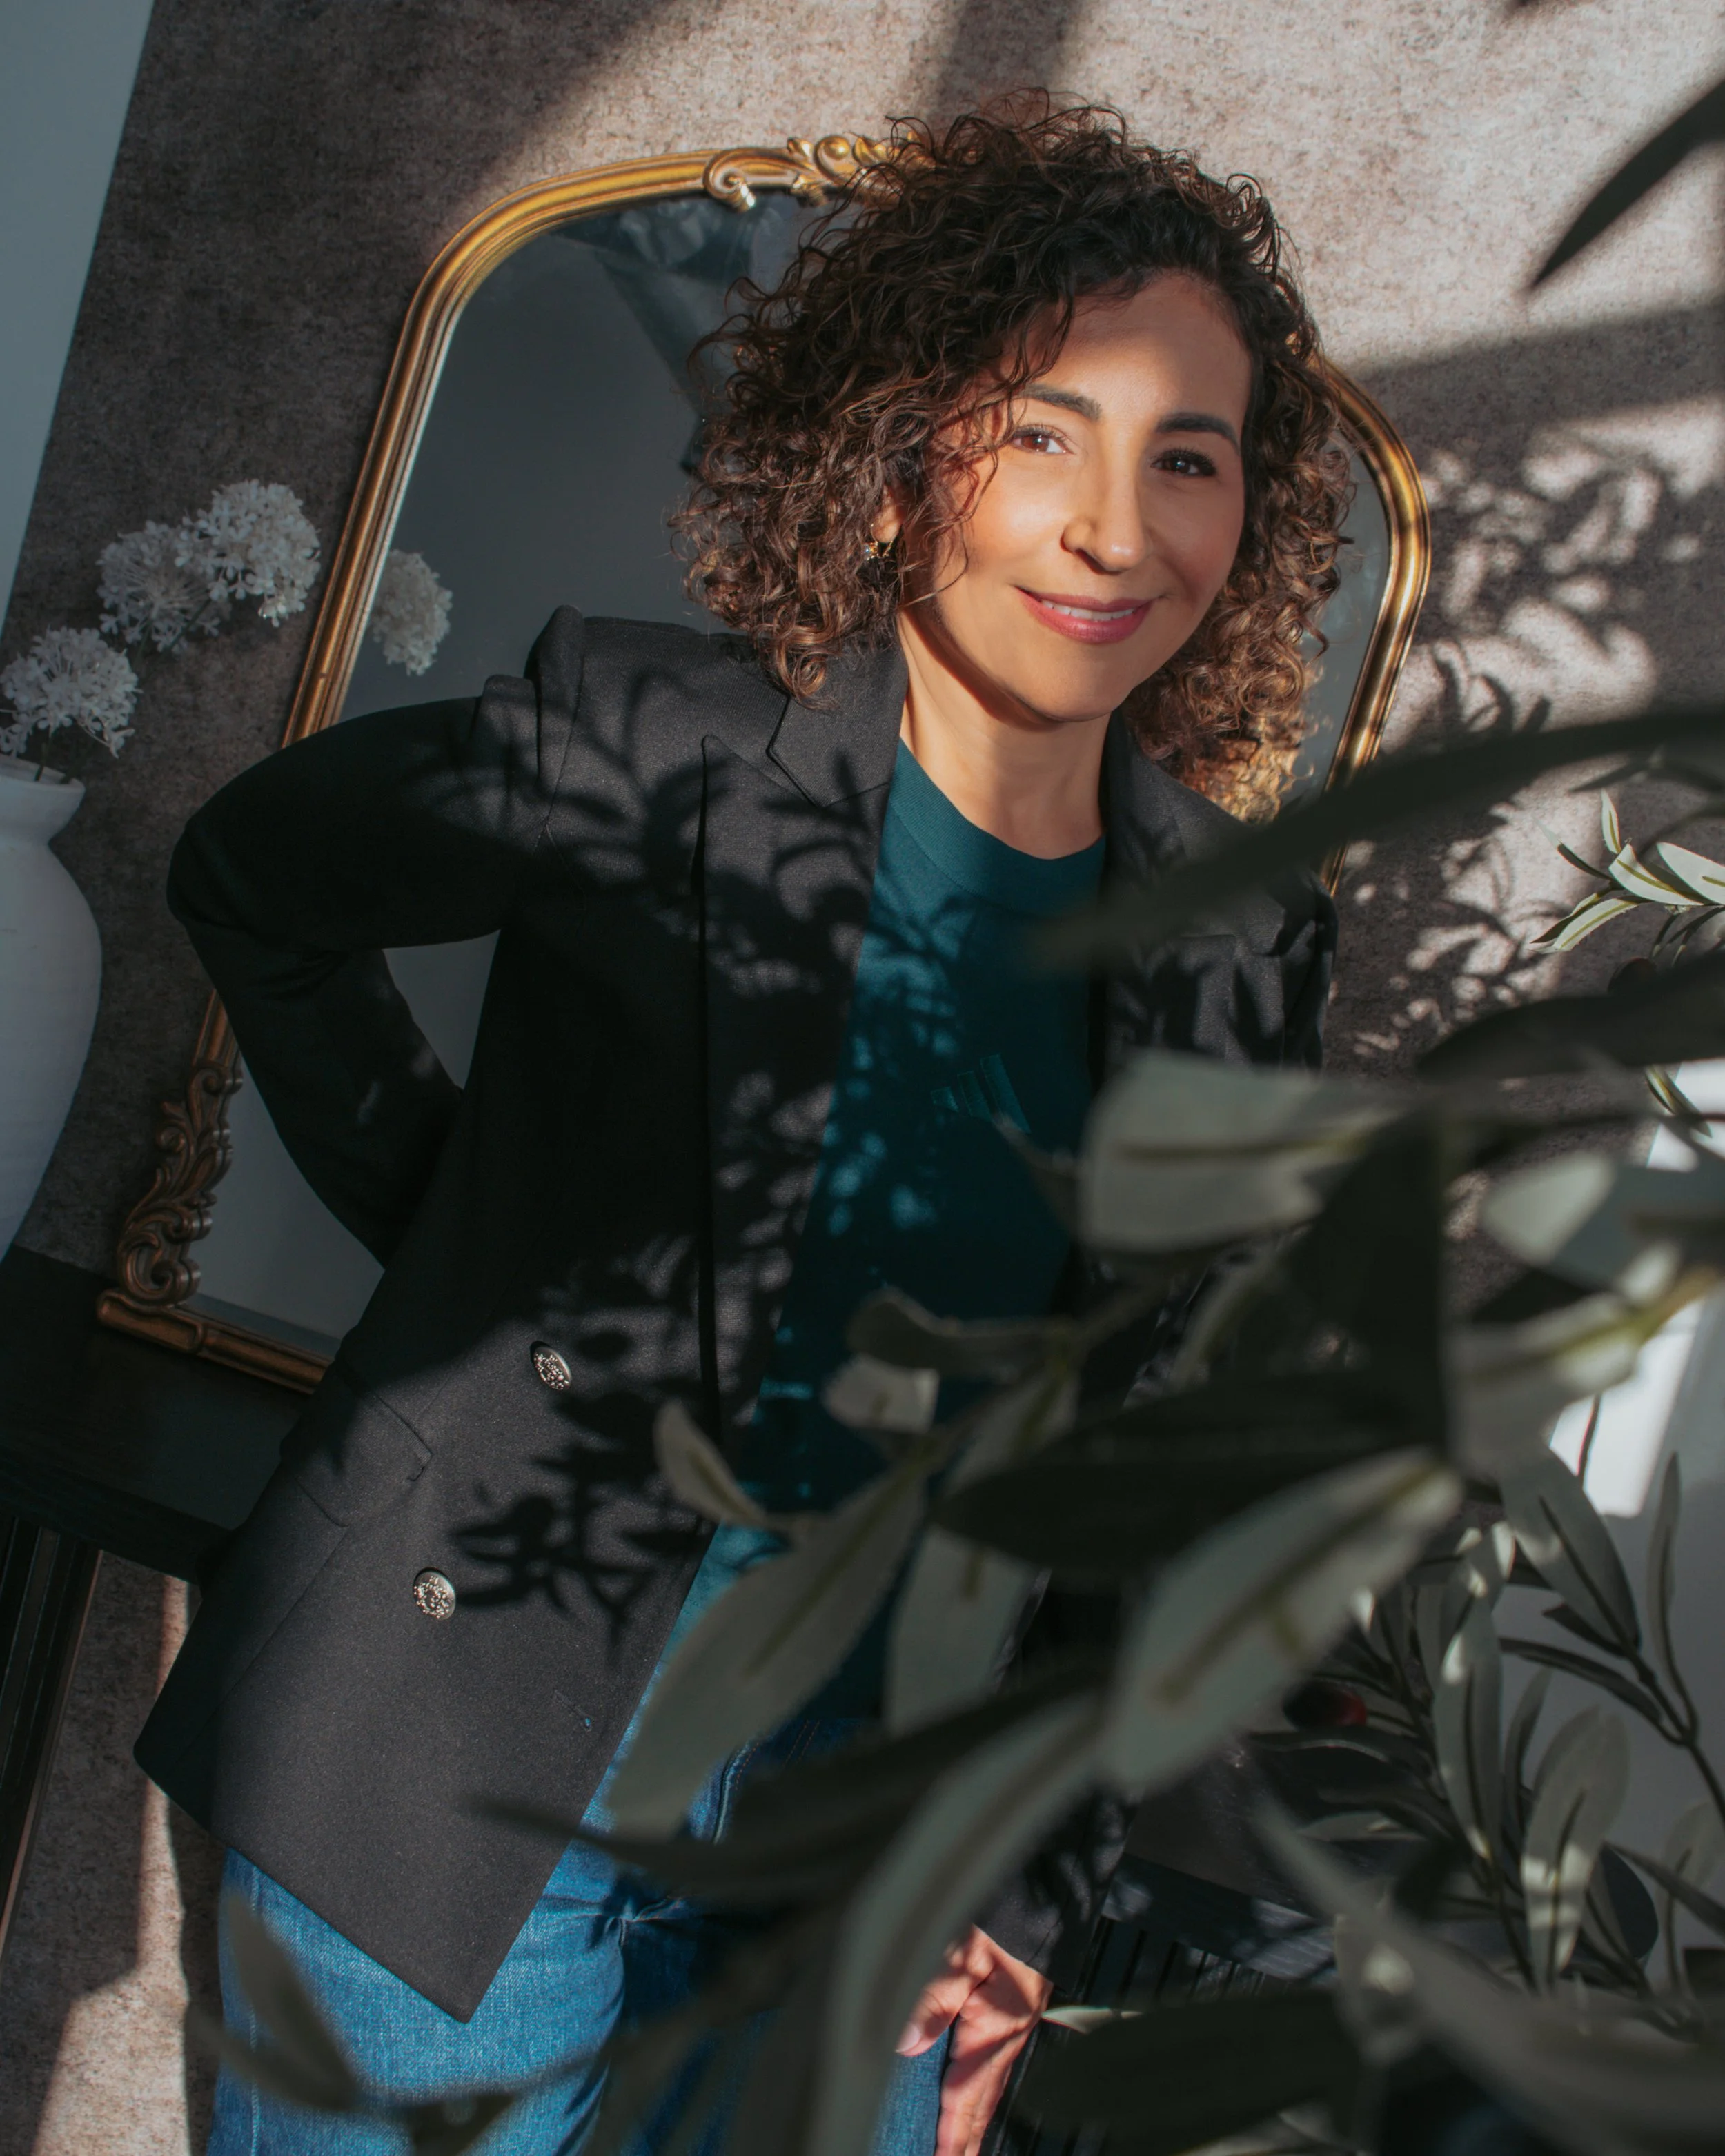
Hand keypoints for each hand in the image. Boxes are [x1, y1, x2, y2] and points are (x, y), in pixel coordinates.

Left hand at [897, 1925, 1052, 2155]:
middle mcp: (1005, 2038)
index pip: (965, 2095)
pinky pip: (992, 2069)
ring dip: (971, 2123)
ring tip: (958, 2151)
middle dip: (964, 2141)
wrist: (1040, 1900)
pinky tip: (971, 2101)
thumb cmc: (1000, 1922)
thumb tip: (906, 2042)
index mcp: (993, 2031)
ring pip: (987, 2089)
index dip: (951, 2135)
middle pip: (980, 2103)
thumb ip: (934, 1999)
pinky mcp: (1010, 2016)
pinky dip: (979, 2095)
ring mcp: (1011, 2030)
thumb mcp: (960, 1953)